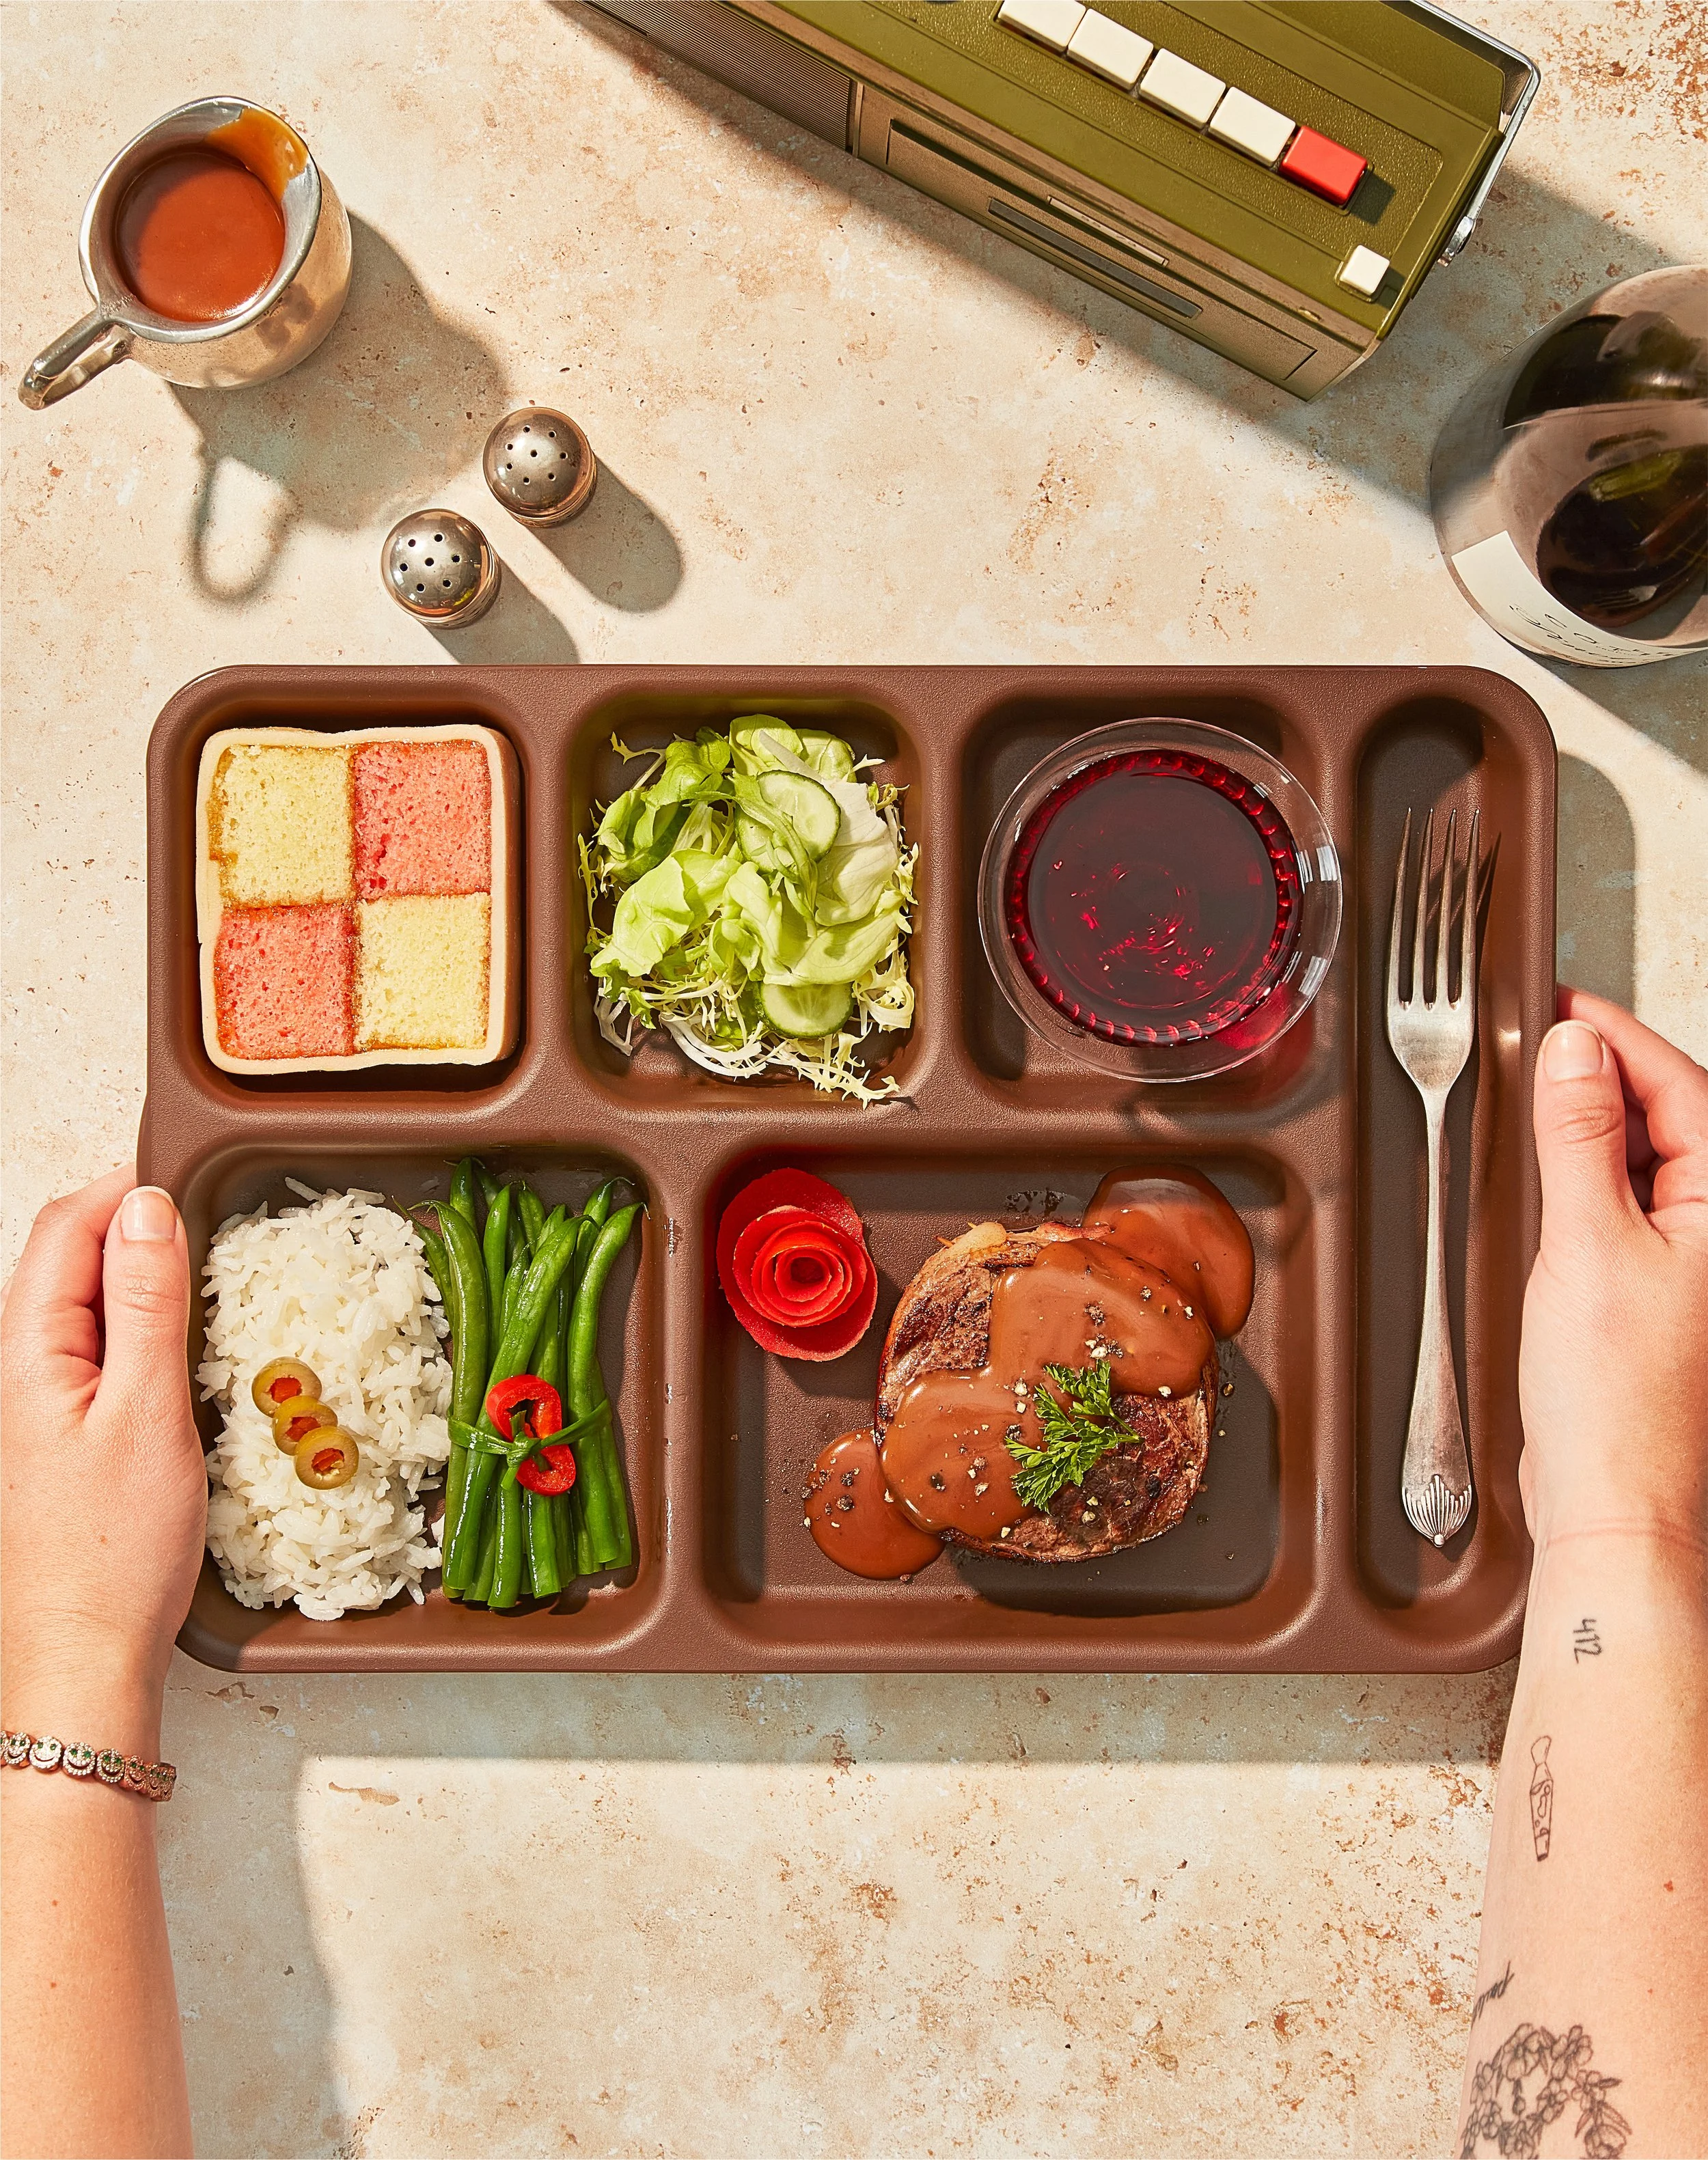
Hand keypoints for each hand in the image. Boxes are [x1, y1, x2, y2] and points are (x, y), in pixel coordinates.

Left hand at [0, 1173, 205, 1748]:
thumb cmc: (114, 1552)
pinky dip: (139, 1325)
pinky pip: (94, 1346)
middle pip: (67, 1253)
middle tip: (216, 1224)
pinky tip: (179, 1345)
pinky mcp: (59, 1429)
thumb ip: (145, 1303)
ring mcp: (34, 1399)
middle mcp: (17, 1365)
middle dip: (136, 1221)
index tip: (198, 1178)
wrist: (83, 1656)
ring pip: (82, 1298)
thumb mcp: (147, 1411)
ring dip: (140, 1273)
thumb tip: (150, 1209)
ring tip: (206, 1278)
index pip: (66, 1225)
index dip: (128, 1185)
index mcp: (26, 1350)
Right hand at [1519, 990, 1707, 1556]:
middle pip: (1669, 1116)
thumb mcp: (1586, 1243)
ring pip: (1644, 1159)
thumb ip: (1577, 1136)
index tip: (1559, 1005)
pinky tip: (1543, 1180)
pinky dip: (1582, 1181)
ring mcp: (1689, 1261)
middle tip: (1531, 1045)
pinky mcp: (1653, 1289)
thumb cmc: (1618, 1400)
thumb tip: (1572, 1051)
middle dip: (1601, 1076)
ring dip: (1589, 1128)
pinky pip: (1622, 1205)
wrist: (1610, 1499)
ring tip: (1530, 1104)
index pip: (1682, 1086)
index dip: (1615, 1038)